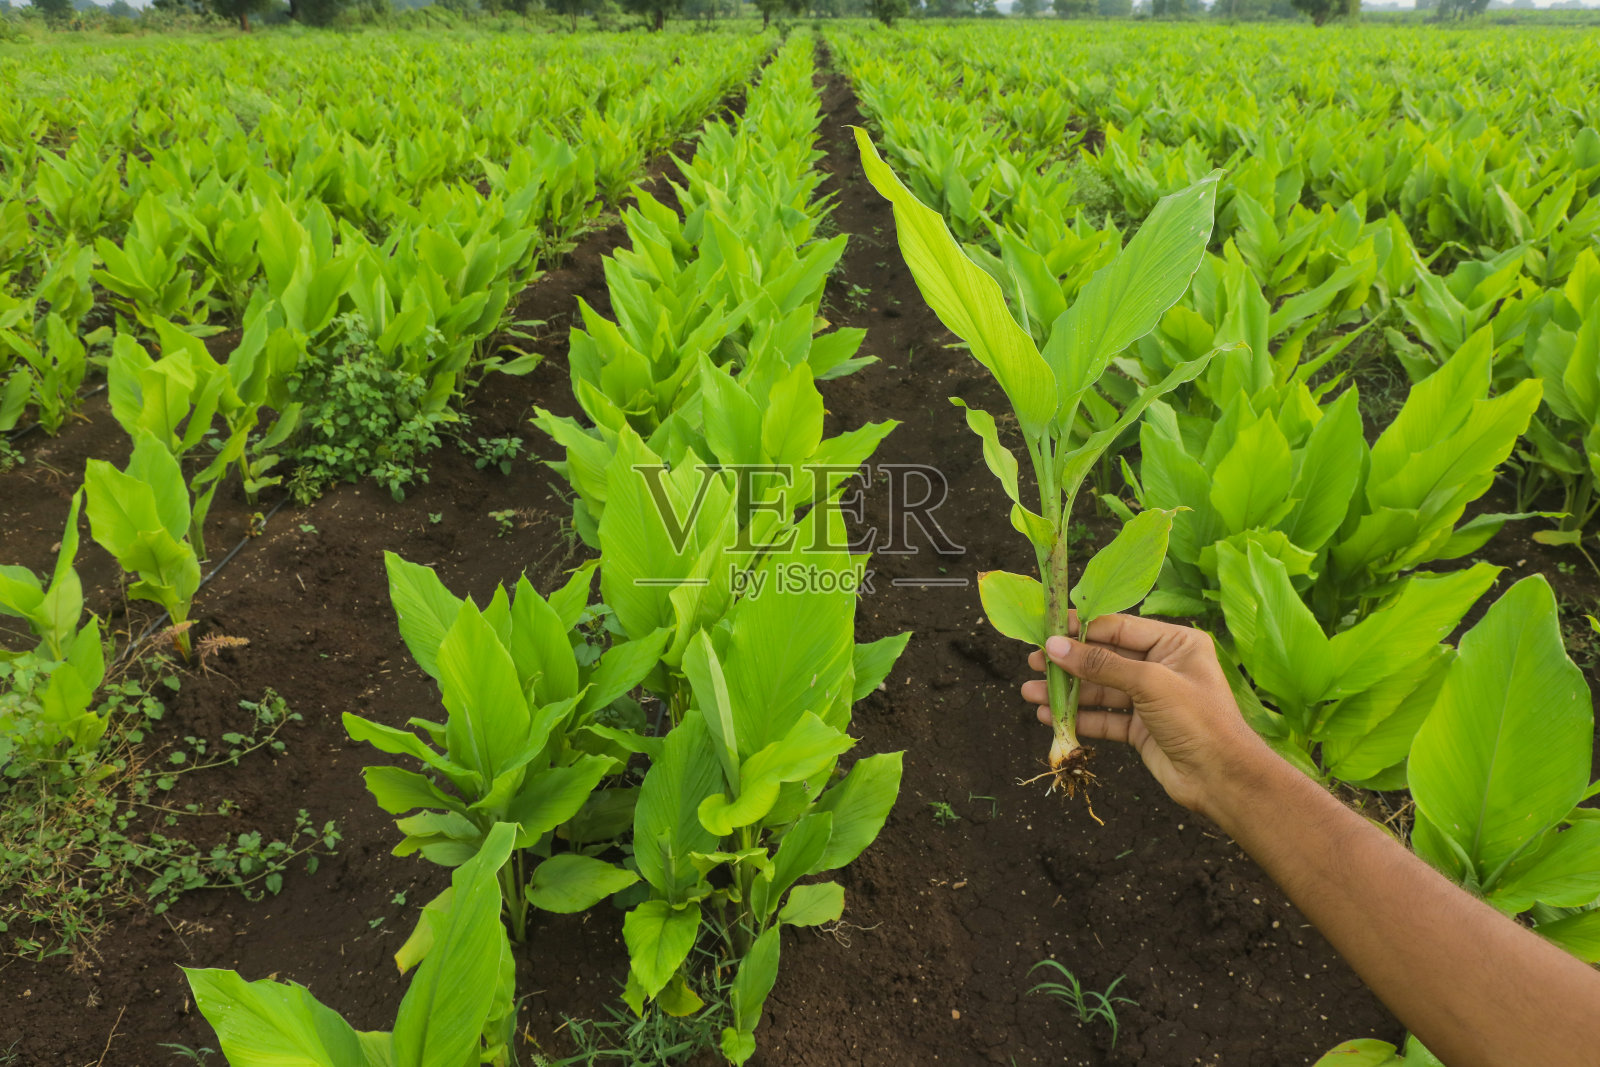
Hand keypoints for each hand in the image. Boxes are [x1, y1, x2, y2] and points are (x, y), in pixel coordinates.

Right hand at [1021, 613, 1270, 816]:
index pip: (1119, 628)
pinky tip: (1050, 717)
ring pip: (1100, 690)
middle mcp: (1162, 666)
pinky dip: (1078, 717)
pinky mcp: (1141, 728)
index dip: (1081, 629)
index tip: (1046, 630)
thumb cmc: (1197, 720)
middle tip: (1033, 662)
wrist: (1222, 779)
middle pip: (1105, 659)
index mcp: (1175, 643)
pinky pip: (1104, 717)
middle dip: (1069, 663)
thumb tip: (1055, 646)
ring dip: (1067, 693)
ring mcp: (1150, 699)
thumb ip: (1100, 664)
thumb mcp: (1149, 682)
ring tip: (1030, 693)